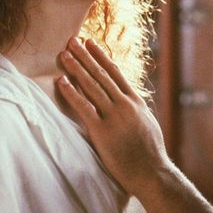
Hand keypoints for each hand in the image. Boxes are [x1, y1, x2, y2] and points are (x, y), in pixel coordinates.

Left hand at [56, 38, 169, 194]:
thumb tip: (127, 98)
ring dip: (77, 68)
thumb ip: (135, 109)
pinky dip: (72, 93)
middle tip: (72, 40)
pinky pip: (84, 108)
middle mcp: (125, 104)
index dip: (101, 56)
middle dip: (85, 56)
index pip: (116, 72)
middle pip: (101, 74)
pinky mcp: (103, 132)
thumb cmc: (149, 153)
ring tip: (64, 54)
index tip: (91, 42)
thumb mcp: (146, 123)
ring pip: (92, 86)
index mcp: (136, 101)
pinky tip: (61, 81)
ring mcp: (114, 117)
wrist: (152, 173)